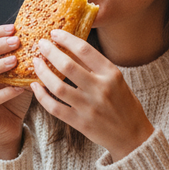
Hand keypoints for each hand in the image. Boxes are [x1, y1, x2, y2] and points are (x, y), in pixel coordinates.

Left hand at [30, 30, 153, 161]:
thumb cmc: (124, 104)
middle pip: (68, 66)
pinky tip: (35, 87)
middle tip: (40, 45)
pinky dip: (42, 97)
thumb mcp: (116, 80)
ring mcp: (89, 107)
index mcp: (111, 74)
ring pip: (58, 87)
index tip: (54, 33)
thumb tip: (69, 49)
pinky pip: (55, 108)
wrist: (133, 136)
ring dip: (42, 73)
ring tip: (36, 63)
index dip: (66, 39)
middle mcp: (100, 89)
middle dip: (50, 52)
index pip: (85, 50)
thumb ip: (95, 67)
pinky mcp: (81, 123)